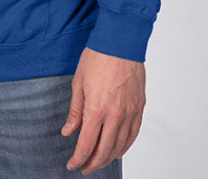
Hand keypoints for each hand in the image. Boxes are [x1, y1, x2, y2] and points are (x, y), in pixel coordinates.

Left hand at [61, 46, 144, 173]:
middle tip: (84, 167)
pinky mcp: (139, 106)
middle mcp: (115, 115)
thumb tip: (68, 131)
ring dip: (108, 158)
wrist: (120, 41)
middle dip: (92, 163)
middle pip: (104, 150)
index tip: (72, 165)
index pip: (86, 145)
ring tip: (99, 161)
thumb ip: (75, 111)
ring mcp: (130, 112)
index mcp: (97, 109)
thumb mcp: (78, 82)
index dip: (78, 159)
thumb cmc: (97, 57)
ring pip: (120, 146)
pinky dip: (125, 146)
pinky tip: (118, 150)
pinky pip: (133, 134)